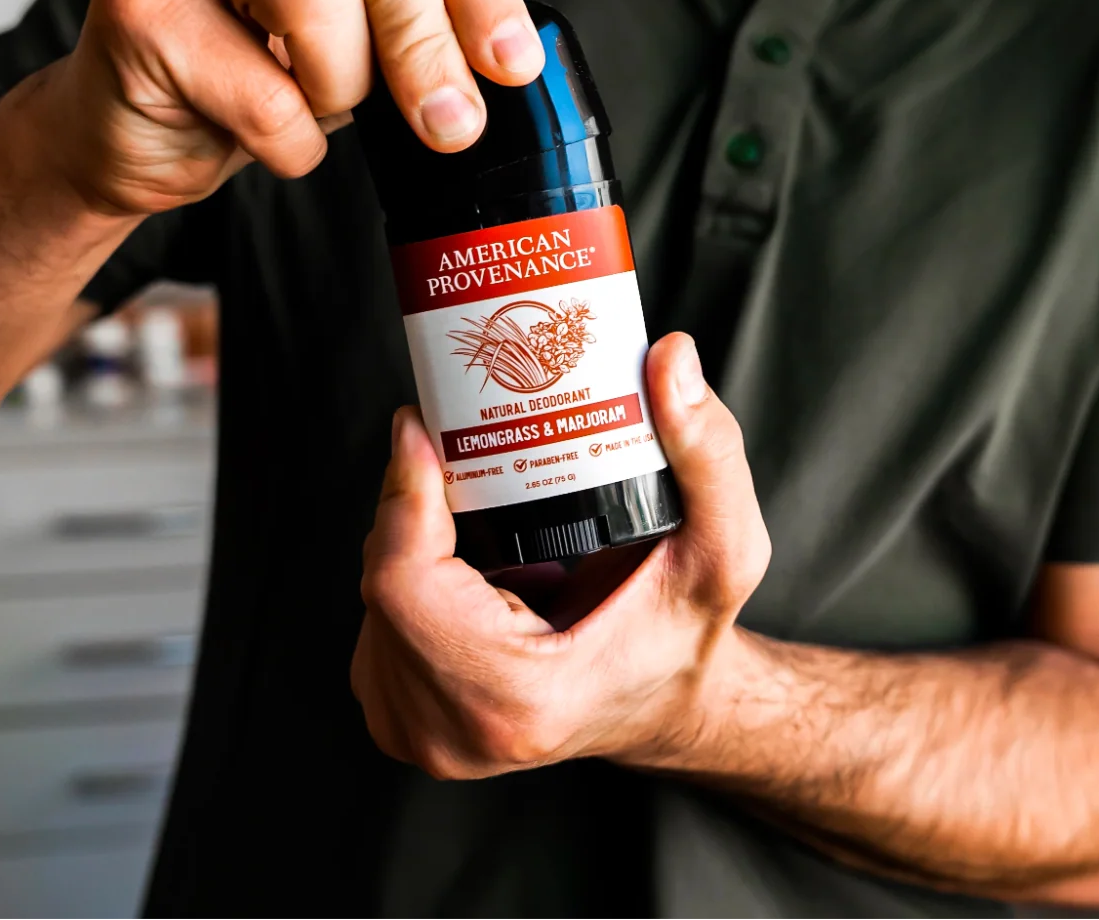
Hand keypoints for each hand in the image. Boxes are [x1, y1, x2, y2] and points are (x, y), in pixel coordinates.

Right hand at [40, 0, 542, 215]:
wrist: (130, 125)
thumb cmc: (252, 61)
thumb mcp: (358, 24)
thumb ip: (423, 14)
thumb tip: (507, 63)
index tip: (513, 65)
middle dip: (426, 40)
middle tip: (450, 122)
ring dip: (341, 84)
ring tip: (316, 106)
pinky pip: (262, 91)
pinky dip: (290, 142)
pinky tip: (268, 138)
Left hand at [350, 333, 772, 777]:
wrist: (666, 706)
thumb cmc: (688, 635)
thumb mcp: (724, 547)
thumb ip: (707, 454)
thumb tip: (669, 360)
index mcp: (520, 700)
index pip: (405, 587)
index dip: (402, 498)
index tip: (420, 429)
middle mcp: (454, 735)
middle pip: (384, 583)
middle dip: (409, 504)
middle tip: (450, 442)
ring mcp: (420, 738)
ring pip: (374, 602)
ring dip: (407, 539)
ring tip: (461, 498)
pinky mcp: (402, 724)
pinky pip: (377, 625)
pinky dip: (407, 578)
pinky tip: (457, 556)